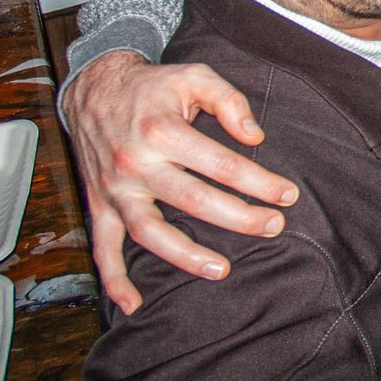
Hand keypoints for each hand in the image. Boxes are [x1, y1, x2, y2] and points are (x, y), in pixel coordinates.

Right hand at [63, 51, 299, 313]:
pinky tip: (133, 305)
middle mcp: (136, 163)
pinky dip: (114, 279)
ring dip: (185, 255)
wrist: (94, 88)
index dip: (258, 181)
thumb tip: (255, 136)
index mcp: (162, 131)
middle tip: (274, 227)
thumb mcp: (195, 76)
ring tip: (222, 269)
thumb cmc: (153, 86)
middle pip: (193, 200)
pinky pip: (103, 248)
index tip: (287, 195)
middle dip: (239, 217)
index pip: (221, 165)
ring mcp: (115, 188)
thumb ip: (229, 101)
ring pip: (150, 231)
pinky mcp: (100, 204)